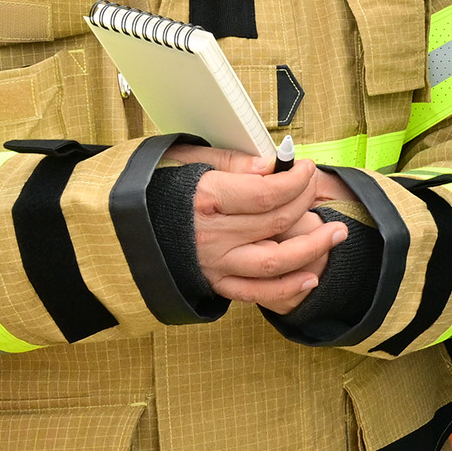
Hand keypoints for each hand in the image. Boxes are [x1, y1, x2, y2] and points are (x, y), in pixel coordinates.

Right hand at [161, 145, 348, 314]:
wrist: (115, 223)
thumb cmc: (152, 183)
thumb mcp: (185, 157)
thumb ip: (231, 161)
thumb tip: (270, 165)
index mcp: (205, 198)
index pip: (268, 192)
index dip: (296, 179)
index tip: (307, 167)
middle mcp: (211, 235)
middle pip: (277, 221)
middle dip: (307, 201)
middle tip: (318, 188)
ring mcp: (213, 264)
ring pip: (275, 261)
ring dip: (312, 248)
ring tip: (336, 233)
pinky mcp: (213, 283)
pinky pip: (256, 293)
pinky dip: (287, 288)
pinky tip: (310, 277)